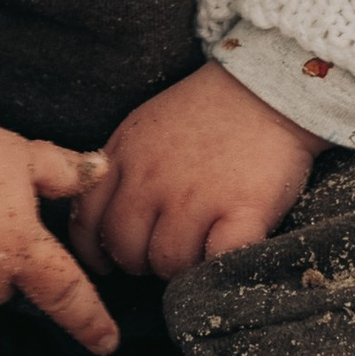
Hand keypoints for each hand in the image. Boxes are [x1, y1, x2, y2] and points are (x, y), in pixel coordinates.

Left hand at [72, 60, 319, 282]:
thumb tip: (102, 225)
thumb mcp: (143, 129)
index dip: (97, 251)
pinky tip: (225, 250)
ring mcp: (196, 197)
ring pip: (170, 264)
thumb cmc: (205, 112)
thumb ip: (118, 171)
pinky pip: (217, 263)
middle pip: (125, 251)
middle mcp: (152, 179)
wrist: (267, 89)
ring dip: (184, 266)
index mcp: (125, 157)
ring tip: (200, 245)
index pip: (87, 223)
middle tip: (166, 250)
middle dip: (141, 261)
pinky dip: (219, 266)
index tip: (111, 261)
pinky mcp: (243, 211)